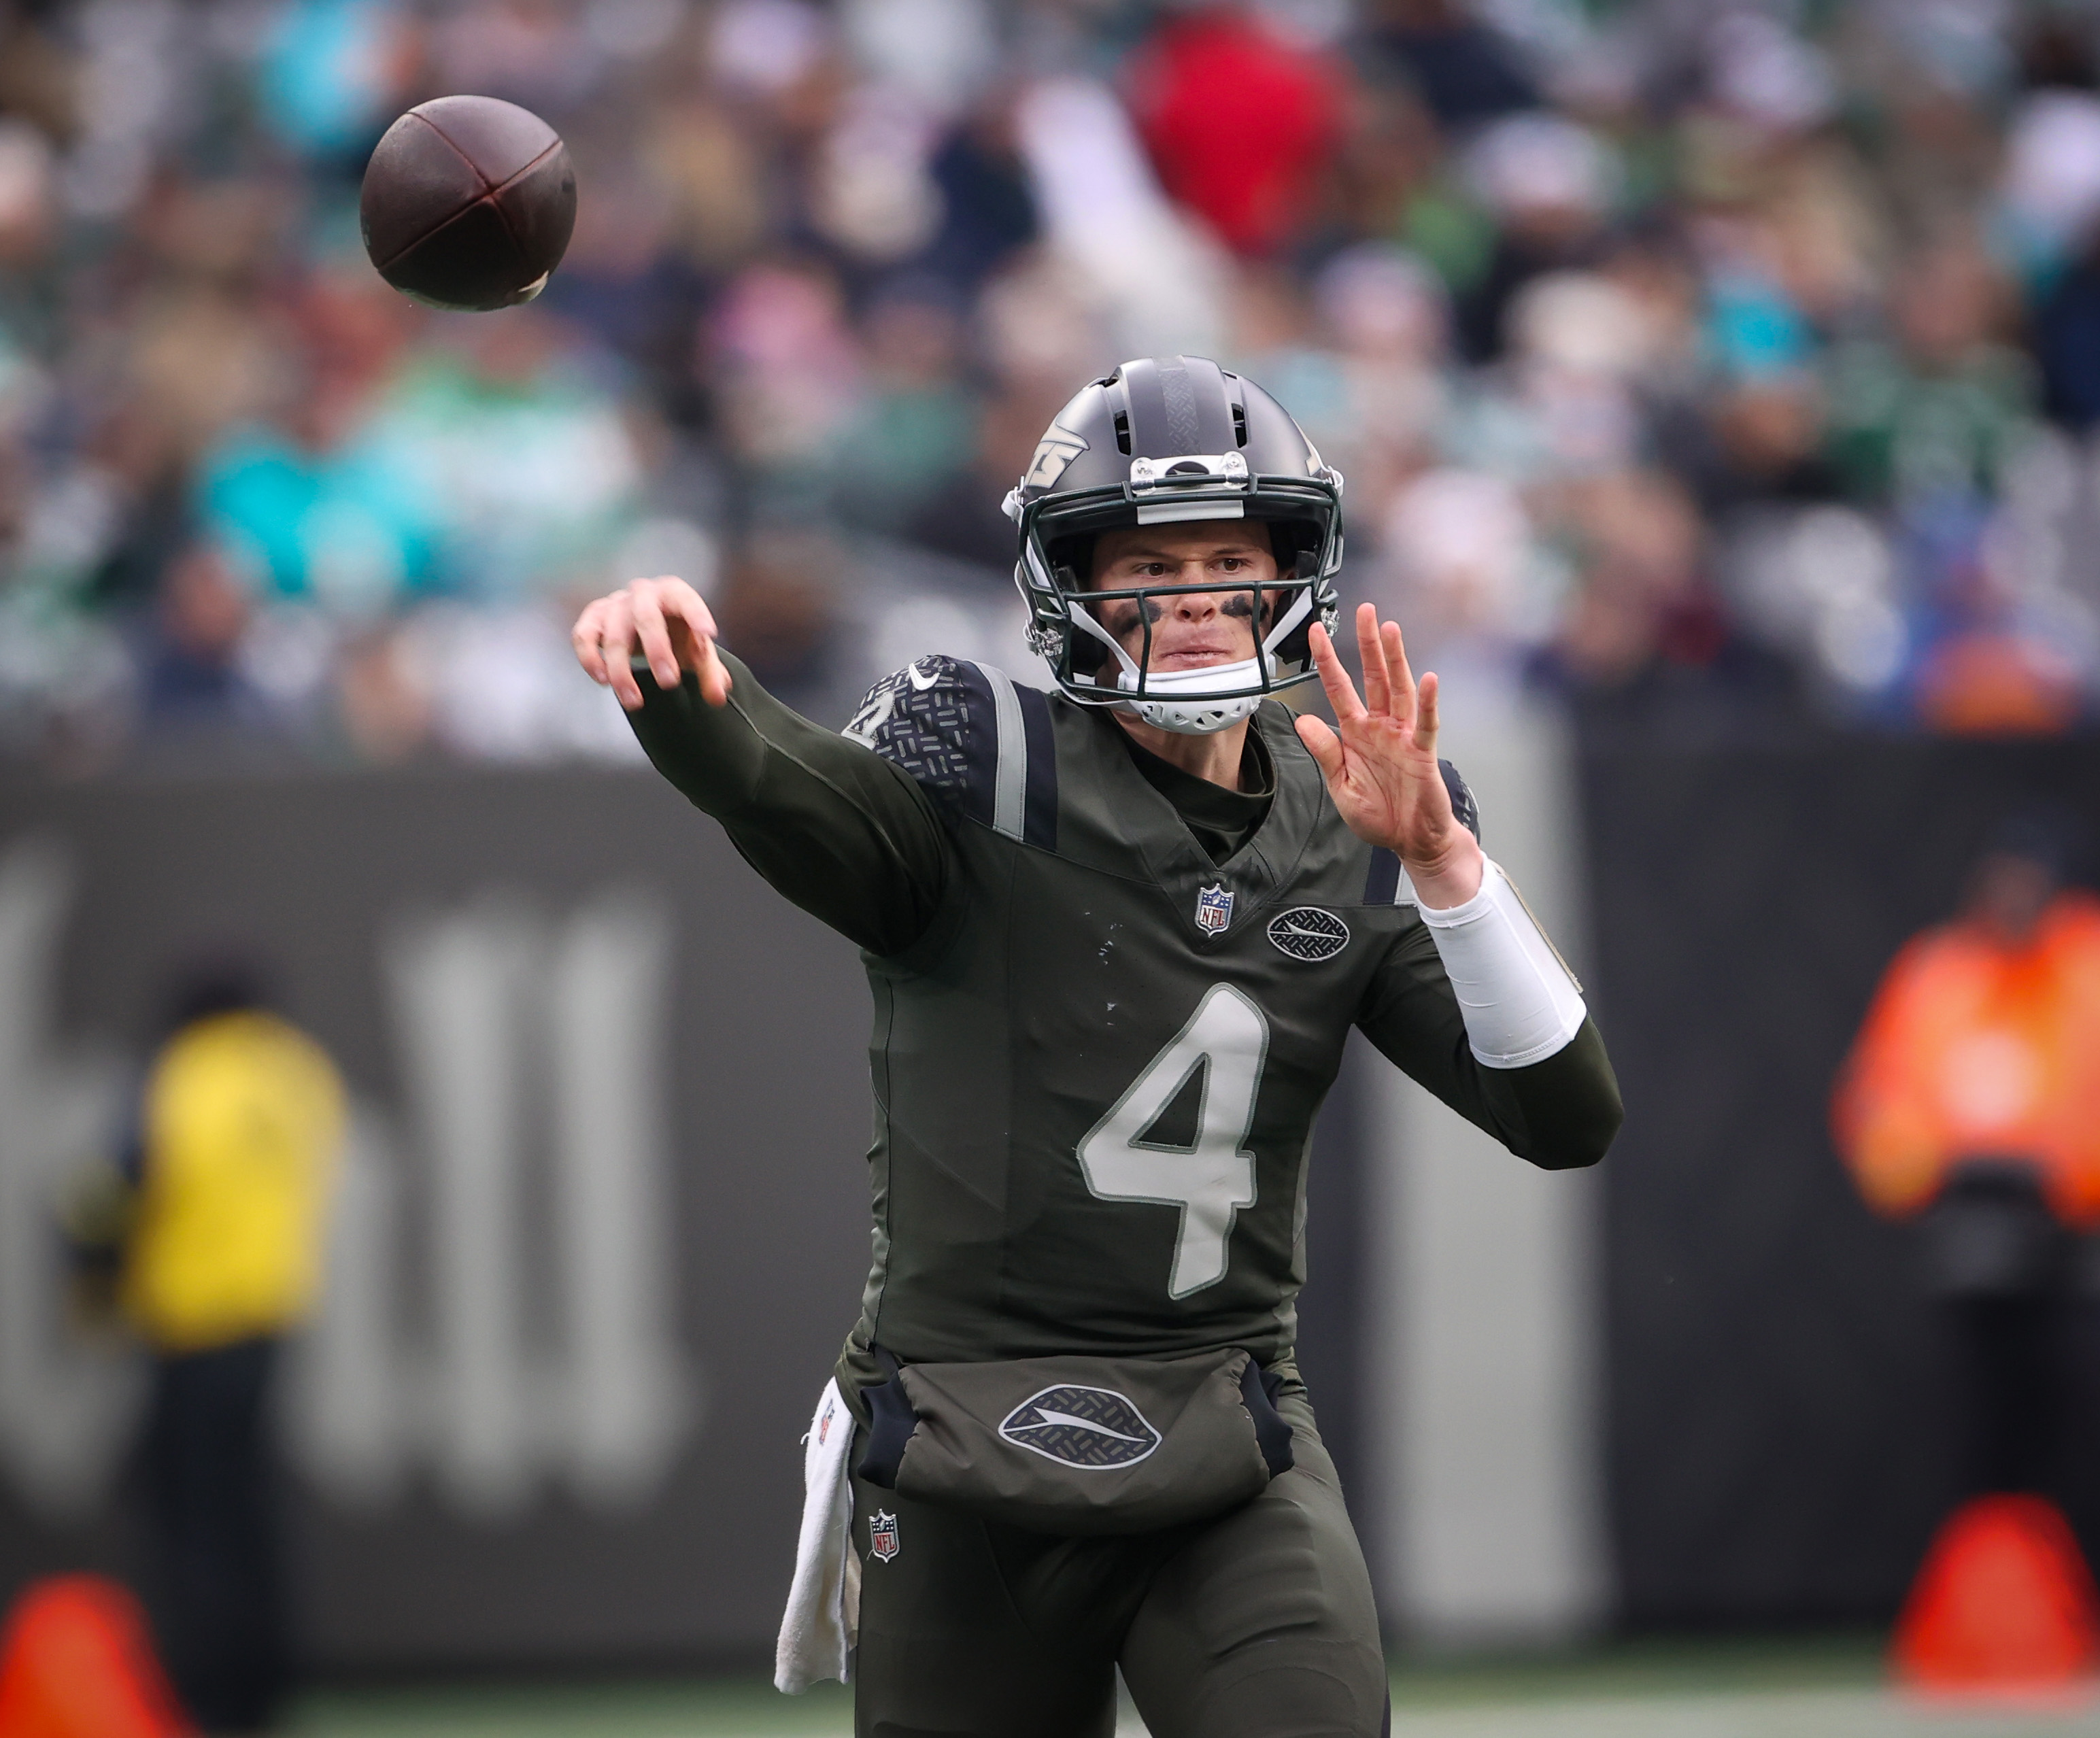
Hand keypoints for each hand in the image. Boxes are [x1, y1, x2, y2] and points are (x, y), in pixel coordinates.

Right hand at [571, 576, 729, 710]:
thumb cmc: (676, 634)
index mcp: (674, 593)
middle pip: (646, 618)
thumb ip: (710, 672)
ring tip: (634, 702)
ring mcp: (615, 604)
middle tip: (670, 683)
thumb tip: (717, 697)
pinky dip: (590, 659)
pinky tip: (603, 681)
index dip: (696, 614)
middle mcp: (643, 594)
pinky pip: (584, 637)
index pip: (686, 599)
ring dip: (622, 672)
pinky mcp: (594, 618)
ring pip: (613, 636)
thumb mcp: (696, 650)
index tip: (708, 634)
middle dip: (657, 651)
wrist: (647, 624)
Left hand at [1295, 602, 1483, 908]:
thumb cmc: (1378, 815)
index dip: (1327, 661)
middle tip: (1365, 610)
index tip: (1314, 632)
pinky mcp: (1423, 752)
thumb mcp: (1340, 786)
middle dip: (1368, 644)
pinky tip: (1427, 680)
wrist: (1409, 842)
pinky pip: (1425, 723)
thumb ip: (1325, 753)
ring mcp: (1404, 736)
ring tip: (1390, 629)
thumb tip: (1304, 721)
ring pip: (1399, 689)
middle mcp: (1381, 727)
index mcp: (1356, 734)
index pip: (1339, 690)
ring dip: (1396, 659)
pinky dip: (1426, 702)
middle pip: (1374, 677)